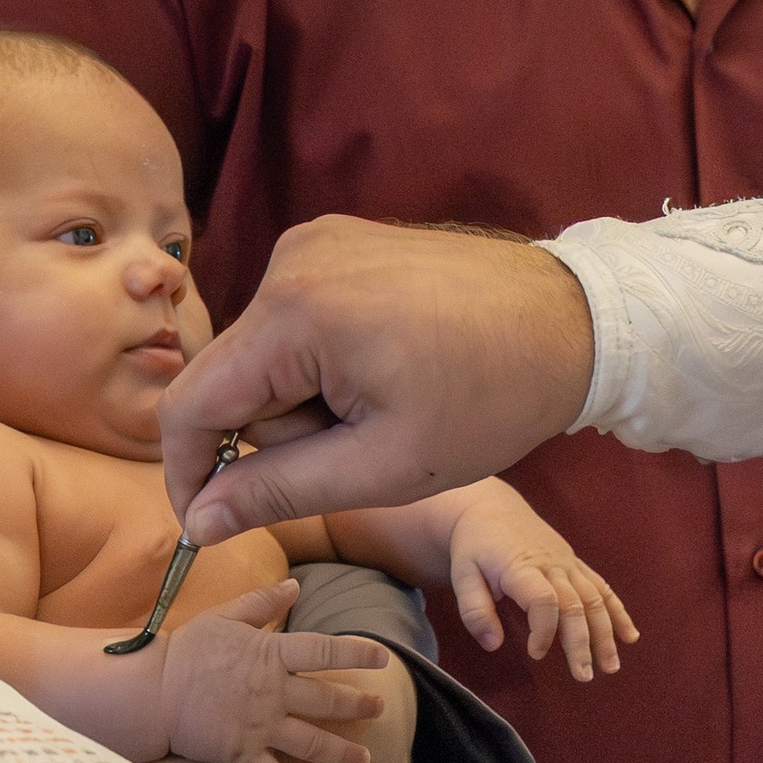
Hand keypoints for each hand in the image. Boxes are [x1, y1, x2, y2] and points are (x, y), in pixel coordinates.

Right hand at [160, 585, 389, 762]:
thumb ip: (263, 603)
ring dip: (342, 753)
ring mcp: (260, 727)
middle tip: (380, 709)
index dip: (358, 652)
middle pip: (327, 700)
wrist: (151, 690)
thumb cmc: (186, 650)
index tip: (384, 657)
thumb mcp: (225, 616)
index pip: (325, 650)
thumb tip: (294, 584)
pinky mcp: (242, 756)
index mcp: (270, 655)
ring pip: (312, 743)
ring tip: (364, 761)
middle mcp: (273, 692)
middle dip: (358, 705)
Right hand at [162, 220, 594, 540]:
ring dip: (308, 396)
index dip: (189, 474)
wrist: (573, 321)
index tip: (208, 523)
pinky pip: (296, 319)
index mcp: (295, 312)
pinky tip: (388, 366)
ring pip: (265, 353)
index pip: (191, 404)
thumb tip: (200, 521)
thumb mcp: (383, 467)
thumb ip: (279, 492)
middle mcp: (292, 259)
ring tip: (389, 399)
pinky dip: (325, 359)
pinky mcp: (338, 240)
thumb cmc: (491, 399)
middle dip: (283, 430)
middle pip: (234, 379)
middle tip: (368, 443)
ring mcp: (315, 241)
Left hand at [445, 483, 637, 678]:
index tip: (536, 655)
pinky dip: (618, 611)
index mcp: (521, 567)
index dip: (544, 631)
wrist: (491, 508)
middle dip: (582, 643)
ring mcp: (568, 563)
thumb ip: (475, 611)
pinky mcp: (575, 563)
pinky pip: (602, 587)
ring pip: (594, 598)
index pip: (544, 601)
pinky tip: (629, 635)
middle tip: (584, 676)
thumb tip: (493, 645)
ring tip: (611, 666)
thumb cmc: (475, 546)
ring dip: (606, 633)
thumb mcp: (462, 575)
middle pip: (575, 604)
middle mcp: (551, 564)